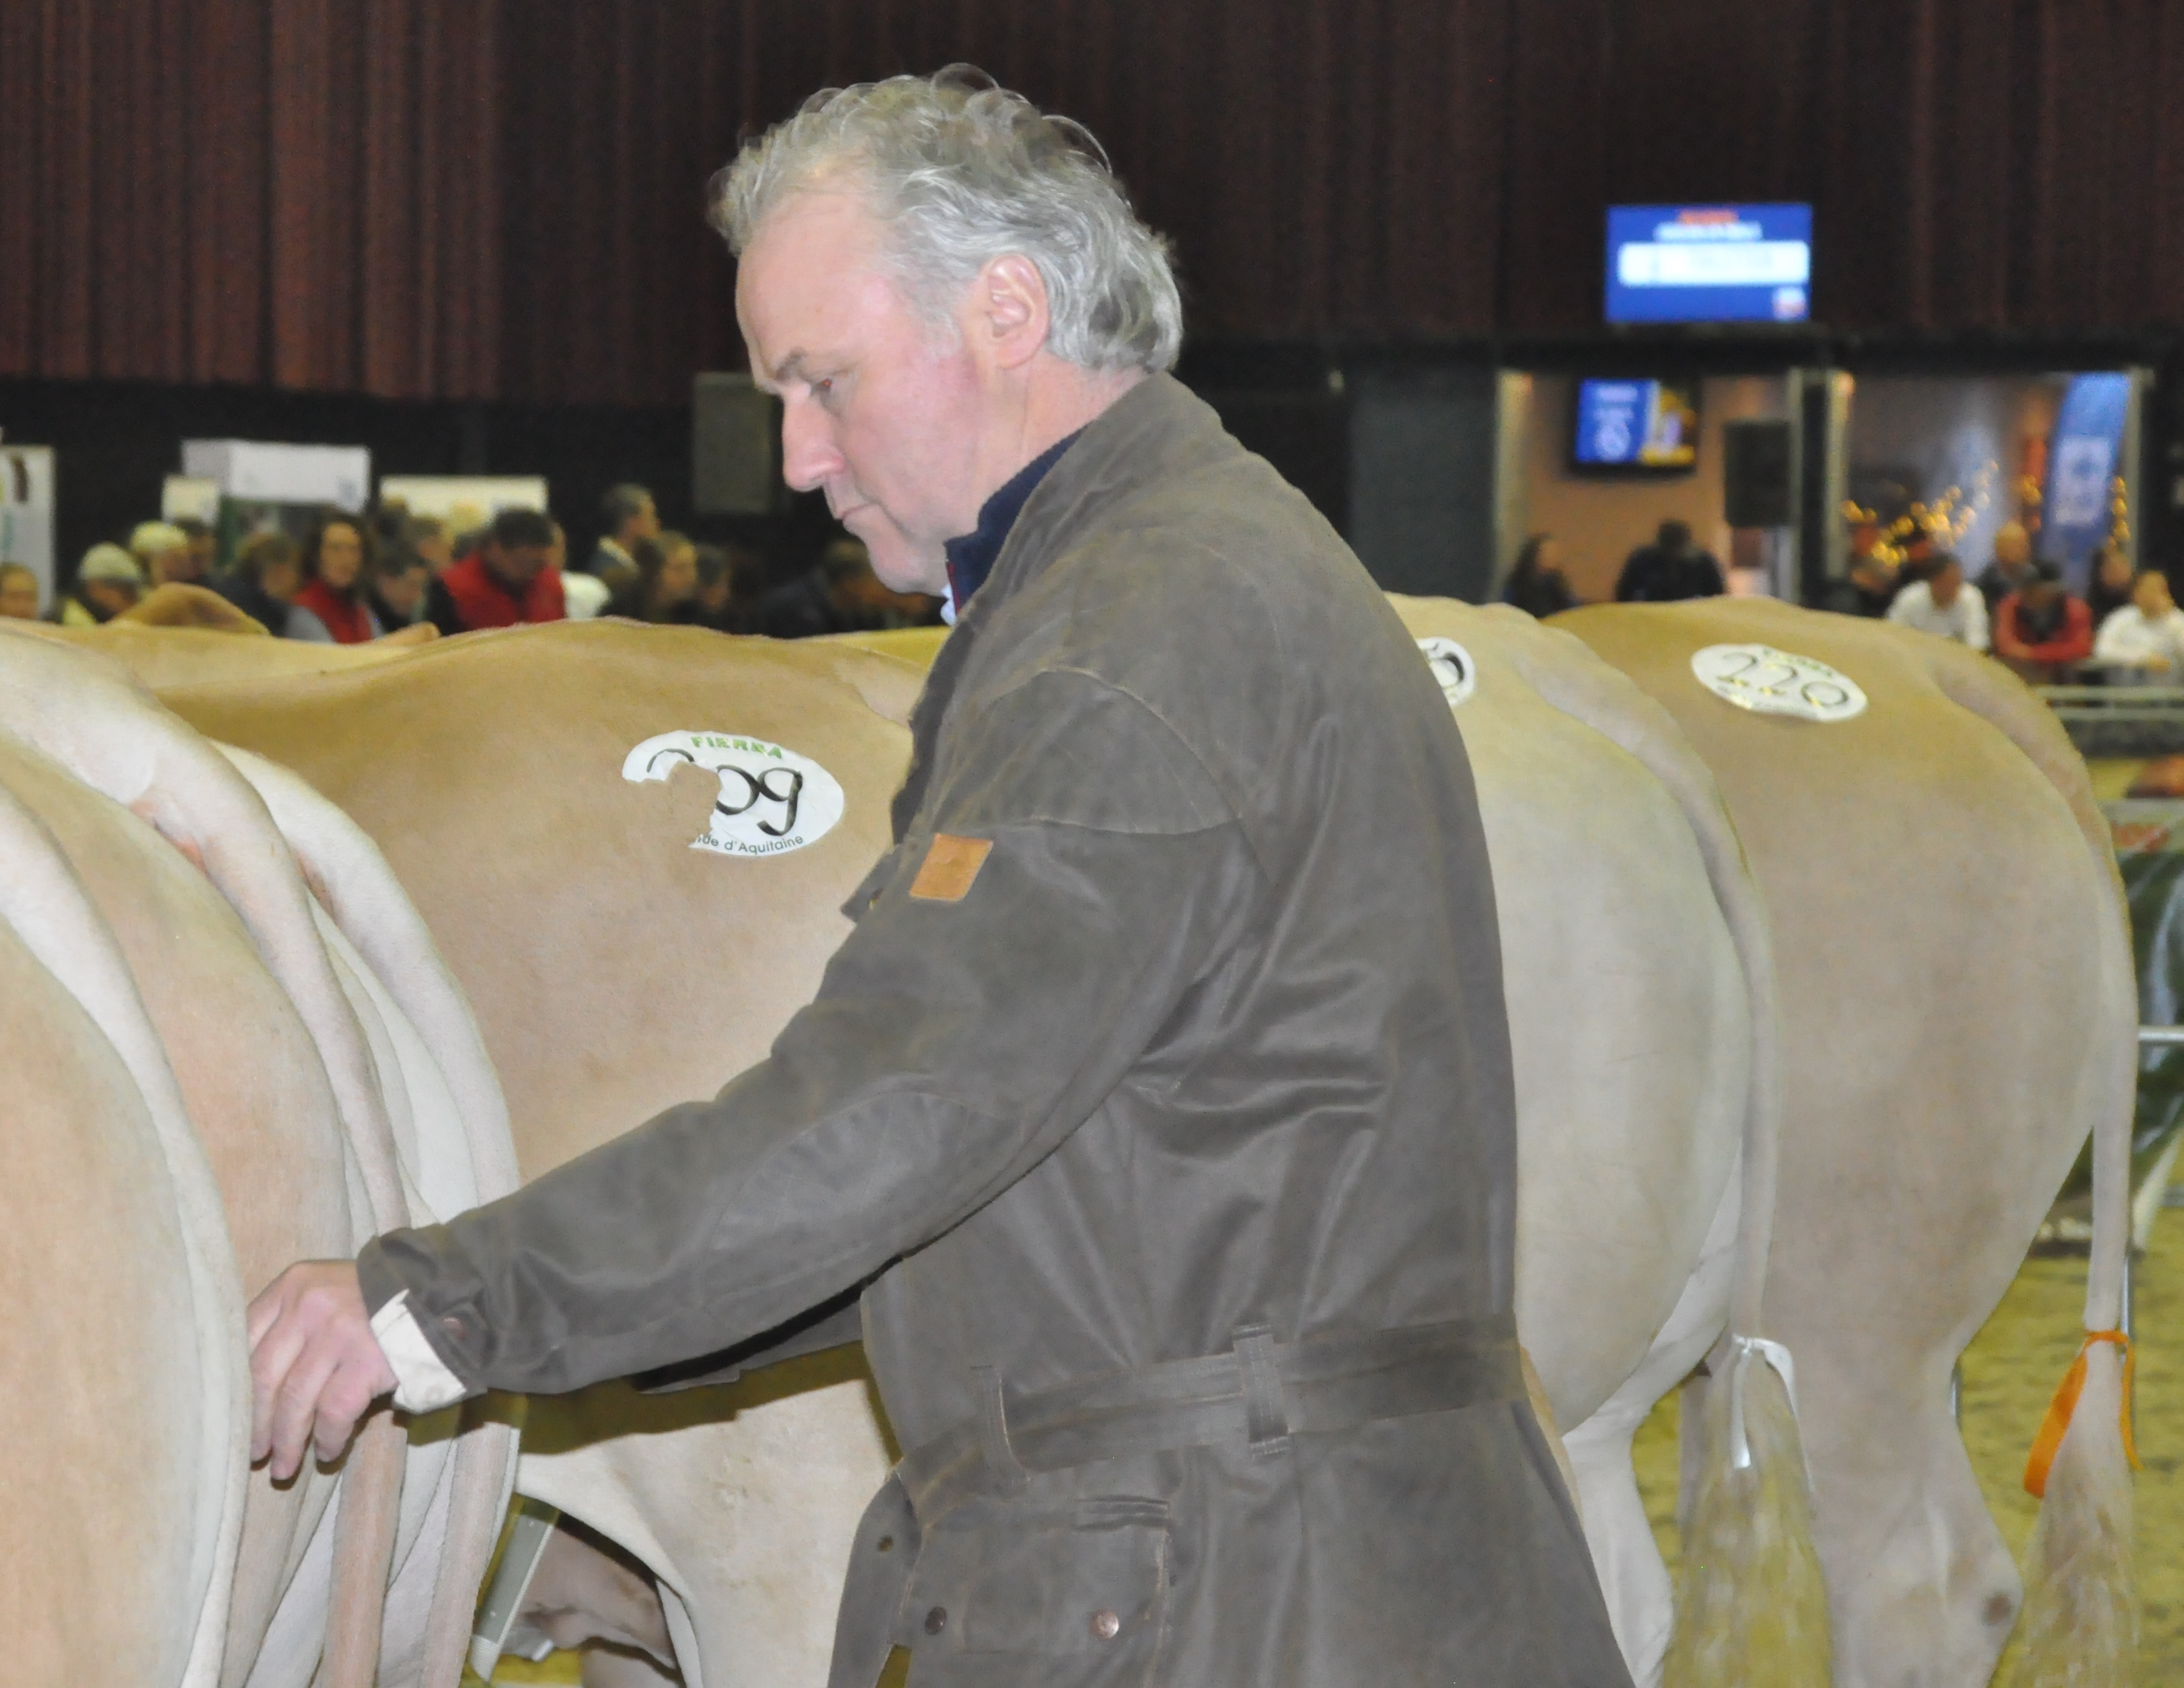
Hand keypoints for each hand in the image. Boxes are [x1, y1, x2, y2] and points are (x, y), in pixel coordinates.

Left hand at [247, 1260, 397, 1480]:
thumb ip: (291, 1320)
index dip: (234, 1386)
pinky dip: (328, 1437)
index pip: (245, 1339)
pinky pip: (334, 1410)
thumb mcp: (326, 1291)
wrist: (440, 1293)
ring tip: (283, 1467)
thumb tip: (249, 1386)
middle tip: (254, 1453)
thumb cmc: (376, 1299)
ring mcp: (338, 1332)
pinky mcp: (366, 1359)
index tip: (229, 1417)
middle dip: (256, 1422)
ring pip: (295, 1399)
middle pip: (264, 1376)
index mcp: (293, 1284)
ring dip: (287, 1440)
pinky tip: (328, 1452)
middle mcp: (309, 1305)